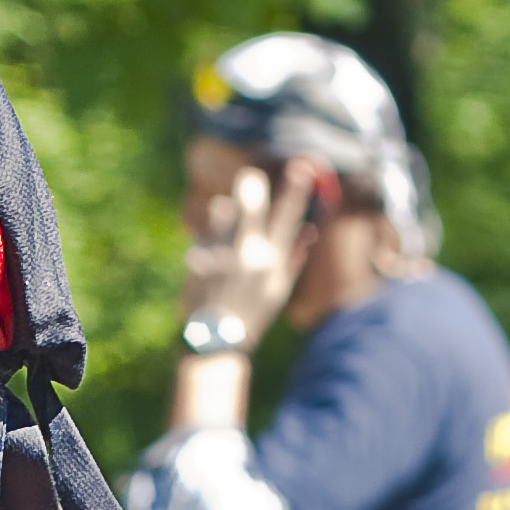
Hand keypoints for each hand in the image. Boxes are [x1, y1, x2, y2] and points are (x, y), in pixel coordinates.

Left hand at [180, 155, 318, 352]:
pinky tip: (204, 255)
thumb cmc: (251, 313)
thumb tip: (309, 230)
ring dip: (224, 210)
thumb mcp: (278, 289)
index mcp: (274, 261)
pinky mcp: (200, 261)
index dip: (296, 191)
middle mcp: (251, 256)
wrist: (216, 342)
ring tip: (223, 212)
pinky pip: (204, 234)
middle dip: (252, 188)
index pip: (289, 218)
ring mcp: (224, 257)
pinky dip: (206, 238)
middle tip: (249, 176)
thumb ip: (292, 258)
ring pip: (223, 213)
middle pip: (253, 208)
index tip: (302, 167)